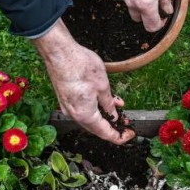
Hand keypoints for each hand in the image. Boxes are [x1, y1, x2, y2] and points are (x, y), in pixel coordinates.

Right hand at [33, 19, 133, 143]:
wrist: (59, 53)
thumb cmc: (80, 66)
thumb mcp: (103, 86)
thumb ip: (109, 104)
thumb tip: (114, 116)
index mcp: (85, 115)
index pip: (105, 133)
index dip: (119, 136)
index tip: (130, 134)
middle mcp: (74, 114)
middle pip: (96, 128)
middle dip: (113, 127)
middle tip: (127, 122)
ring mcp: (67, 106)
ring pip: (90, 118)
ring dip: (104, 116)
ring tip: (119, 109)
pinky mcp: (65, 98)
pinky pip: (82, 109)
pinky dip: (95, 108)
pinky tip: (104, 99)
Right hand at [111, 0, 172, 31]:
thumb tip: (168, 9)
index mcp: (146, 3)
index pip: (151, 26)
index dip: (159, 24)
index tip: (162, 18)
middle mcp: (131, 1)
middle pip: (138, 18)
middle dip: (146, 14)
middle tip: (154, 2)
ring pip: (129, 5)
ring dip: (137, 1)